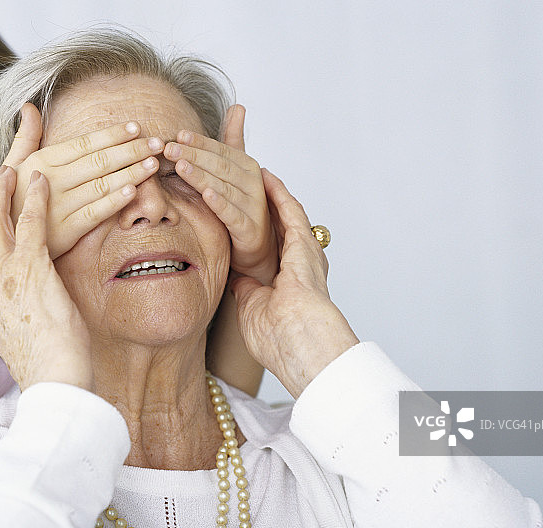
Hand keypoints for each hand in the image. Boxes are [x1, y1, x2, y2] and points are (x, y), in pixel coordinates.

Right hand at [0, 166, 92, 390]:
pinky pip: (30, 221)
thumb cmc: (42, 366)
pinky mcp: (30, 266)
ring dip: (1, 192)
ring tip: (8, 170)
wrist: (51, 374)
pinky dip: (35, 198)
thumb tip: (19, 321)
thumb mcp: (11, 343)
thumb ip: (7, 323)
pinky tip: (40, 180)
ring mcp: (3, 274)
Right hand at [5, 103, 165, 257]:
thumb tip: (29, 106)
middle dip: (132, 150)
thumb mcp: (11, 165)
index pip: (85, 143)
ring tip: (154, 164)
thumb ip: (26, 136)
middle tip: (157, 142)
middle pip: (99, 161)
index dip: (113, 134)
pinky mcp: (66, 230)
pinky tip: (134, 191)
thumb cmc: (9, 199)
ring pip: (102, 184)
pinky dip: (114, 201)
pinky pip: (95, 213)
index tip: (136, 127)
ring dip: (131, 173)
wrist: (1, 241)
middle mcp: (51, 180)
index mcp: (42, 161)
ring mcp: (59, 205)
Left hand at [163, 105, 277, 284]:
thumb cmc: (243, 204)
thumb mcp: (237, 170)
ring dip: (201, 176)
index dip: (200, 142)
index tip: (177, 135)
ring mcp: (252, 205)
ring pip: (223, 187)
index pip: (221, 149)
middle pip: (220, 166)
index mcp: (247, 166)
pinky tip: (206, 194)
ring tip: (180, 166)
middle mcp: (253, 182)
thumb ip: (234, 139)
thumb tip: (238, 106)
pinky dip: (220, 203)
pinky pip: (232, 213)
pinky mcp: (249, 228)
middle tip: (168, 148)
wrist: (258, 244)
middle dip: (193, 156)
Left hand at [230, 169, 358, 397]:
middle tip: (247, 185)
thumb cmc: (278, 338)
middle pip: (281, 226)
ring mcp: (305, 252)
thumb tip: (237, 281)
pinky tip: (264, 175)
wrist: (296, 340)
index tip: (245, 216)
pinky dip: (276, 192)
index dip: (260, 231)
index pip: (273, 249)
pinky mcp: (303, 243)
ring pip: (286, 214)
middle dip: (264, 206)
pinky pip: (289, 210)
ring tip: (252, 172)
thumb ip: (248, 291)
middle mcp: (302, 263)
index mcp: (292, 281)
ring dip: (268, 194)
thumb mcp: (255, 308)